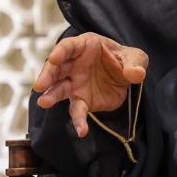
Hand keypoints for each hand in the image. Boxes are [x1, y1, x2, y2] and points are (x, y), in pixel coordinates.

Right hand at [34, 33, 148, 137]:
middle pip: (57, 69)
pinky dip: (78, 120)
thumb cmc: (126, 59)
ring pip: (60, 89)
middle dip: (48, 75)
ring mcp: (75, 83)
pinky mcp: (82, 100)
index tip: (54, 59)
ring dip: (51, 96)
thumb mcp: (136, 57)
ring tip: (43, 102)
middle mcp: (74, 64)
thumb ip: (135, 63)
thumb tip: (136, 74)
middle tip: (40, 85)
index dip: (60, 52)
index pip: (68, 47)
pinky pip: (77, 111)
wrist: (127, 77)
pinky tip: (81, 130)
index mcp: (85, 46)